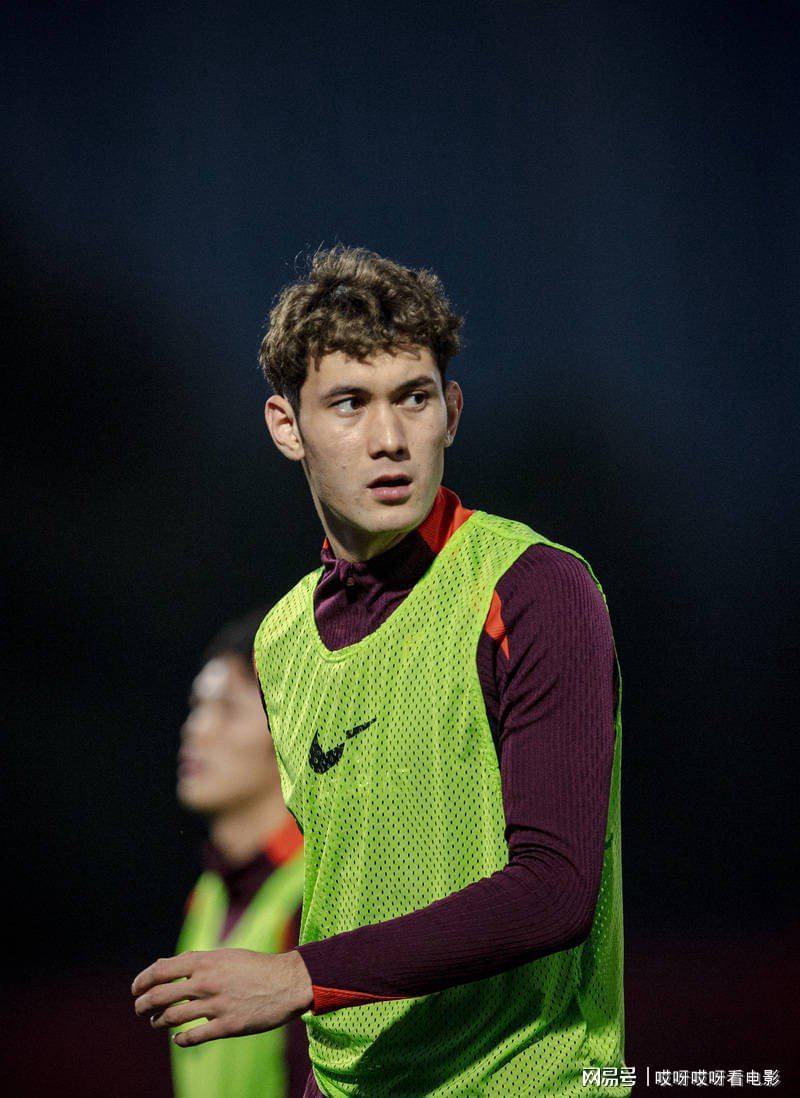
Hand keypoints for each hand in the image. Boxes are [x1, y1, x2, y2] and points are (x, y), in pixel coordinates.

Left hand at [131, 948, 313, 1046]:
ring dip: (158, 1022)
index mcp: (205, 962)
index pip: (160, 971)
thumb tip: (162, 965)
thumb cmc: (255, 966)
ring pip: (172, 1018)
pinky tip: (178, 1038)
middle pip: (160, 995)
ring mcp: (216, 1006)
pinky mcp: (228, 1026)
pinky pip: (193, 1037)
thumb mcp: (224, 955)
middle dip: (143, 1004)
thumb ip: (194, 961)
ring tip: (156, 1023)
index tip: (135, 989)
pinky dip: (180, 1039)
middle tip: (140, 1008)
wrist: (287, 982)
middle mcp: (207, 983)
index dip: (142, 981)